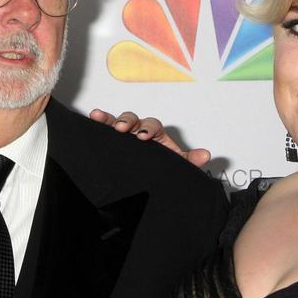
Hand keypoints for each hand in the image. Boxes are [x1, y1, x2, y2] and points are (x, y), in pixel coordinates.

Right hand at [89, 108, 211, 167]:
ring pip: (117, 121)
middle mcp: (140, 132)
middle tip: (123, 128)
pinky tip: (92, 118)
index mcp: (156, 136)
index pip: (153, 125)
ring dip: (109, 118)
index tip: (144, 136)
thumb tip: (204, 155)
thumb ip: (190, 161)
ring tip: (99, 116)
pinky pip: (104, 129)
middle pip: (134, 119)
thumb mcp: (178, 166)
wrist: (152, 181)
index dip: (148, 128)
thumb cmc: (164, 168)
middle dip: (127, 121)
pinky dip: (98, 122)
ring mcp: (125, 136)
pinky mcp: (113, 143)